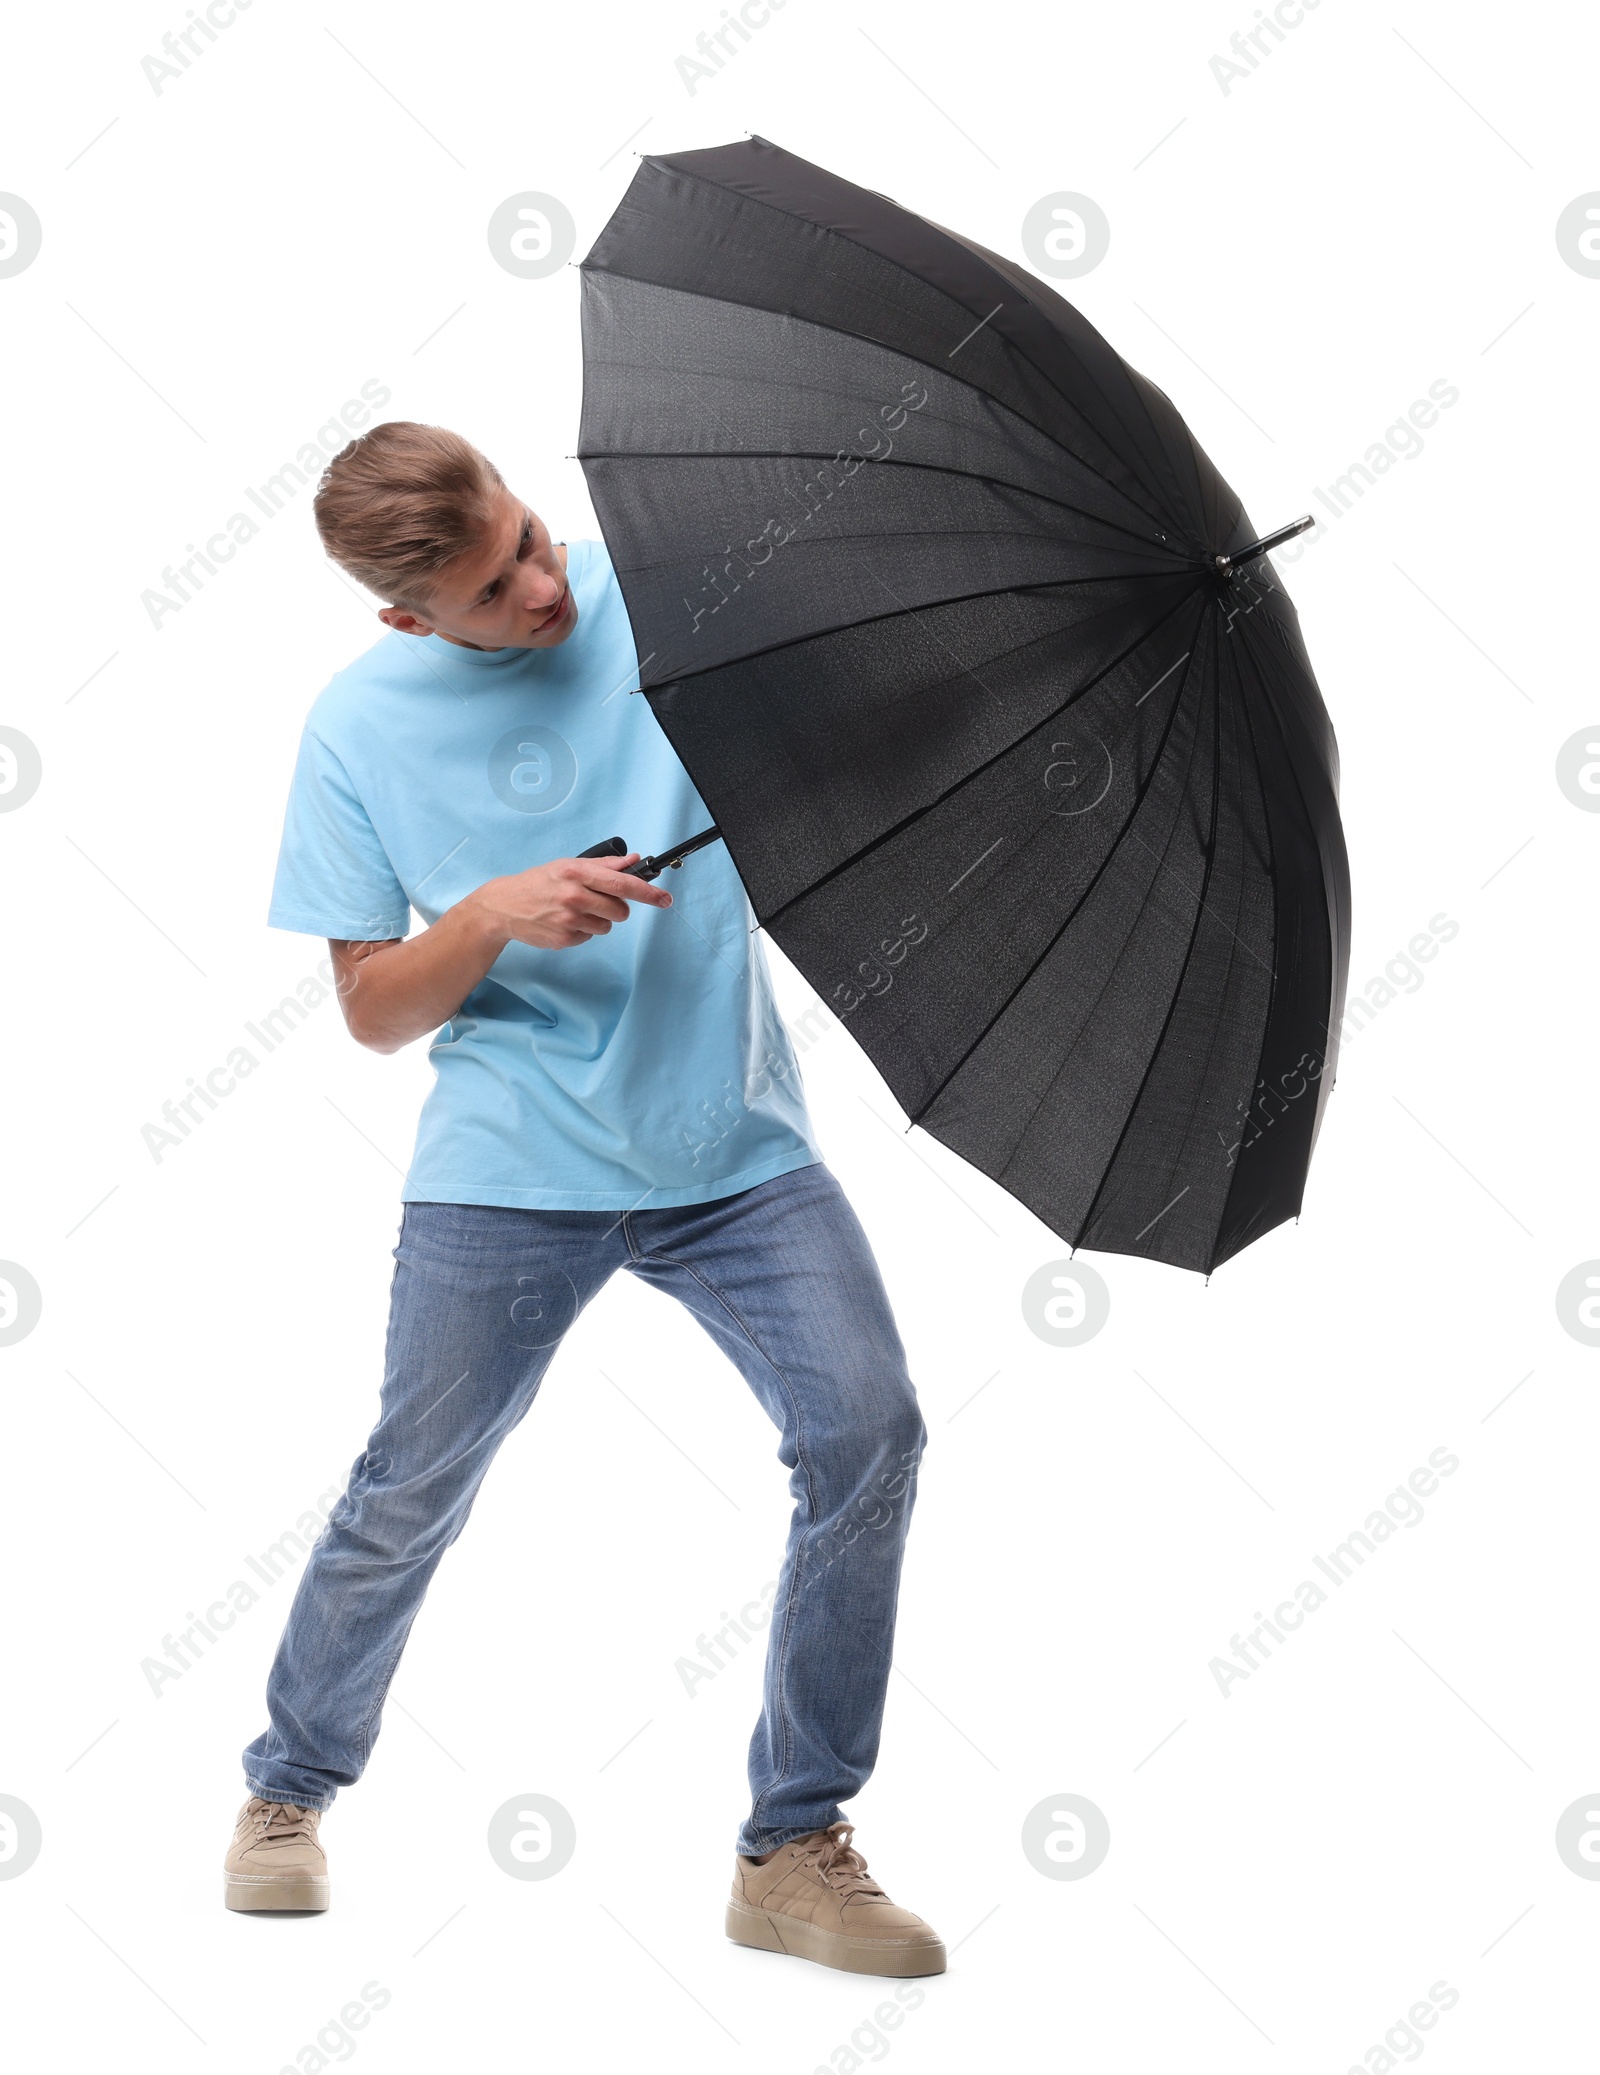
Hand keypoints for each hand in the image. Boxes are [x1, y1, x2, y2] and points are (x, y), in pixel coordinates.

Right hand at [470, 852, 673, 951]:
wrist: (504, 906)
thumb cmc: (538, 883)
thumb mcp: (568, 866)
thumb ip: (603, 865)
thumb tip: (633, 861)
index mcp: (576, 873)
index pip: (622, 884)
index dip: (648, 893)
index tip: (665, 899)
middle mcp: (574, 896)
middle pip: (620, 910)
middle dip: (617, 908)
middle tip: (598, 901)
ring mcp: (569, 920)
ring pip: (607, 926)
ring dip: (598, 919)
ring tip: (575, 910)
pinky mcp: (565, 939)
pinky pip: (590, 936)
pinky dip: (583, 930)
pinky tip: (564, 921)